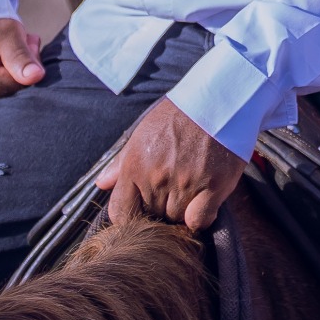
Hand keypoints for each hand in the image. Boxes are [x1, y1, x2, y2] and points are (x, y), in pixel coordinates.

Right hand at [0, 16, 45, 110]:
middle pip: (13, 94)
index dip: (28, 66)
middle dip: (20, 73)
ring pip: (8, 99)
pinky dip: (3, 88)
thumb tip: (36, 77)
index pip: (19, 85)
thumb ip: (21, 55)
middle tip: (12, 51)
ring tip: (2, 59)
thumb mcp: (8, 32)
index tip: (24, 46)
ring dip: (12, 80)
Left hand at [95, 98, 245, 230]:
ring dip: (181, 211)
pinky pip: (199, 220)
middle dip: (159, 208)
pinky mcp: (213, 185)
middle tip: (172, 192)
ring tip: (190, 191)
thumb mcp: (142, 133)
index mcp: (135, 167)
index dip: (131, 215)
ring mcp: (185, 183)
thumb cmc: (179, 115)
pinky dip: (199, 219)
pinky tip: (202, 204)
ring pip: (176, 218)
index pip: (121, 213)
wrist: (218, 99)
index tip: (143, 208)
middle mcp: (157, 178)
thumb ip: (121, 163)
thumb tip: (102, 184)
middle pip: (152, 216)